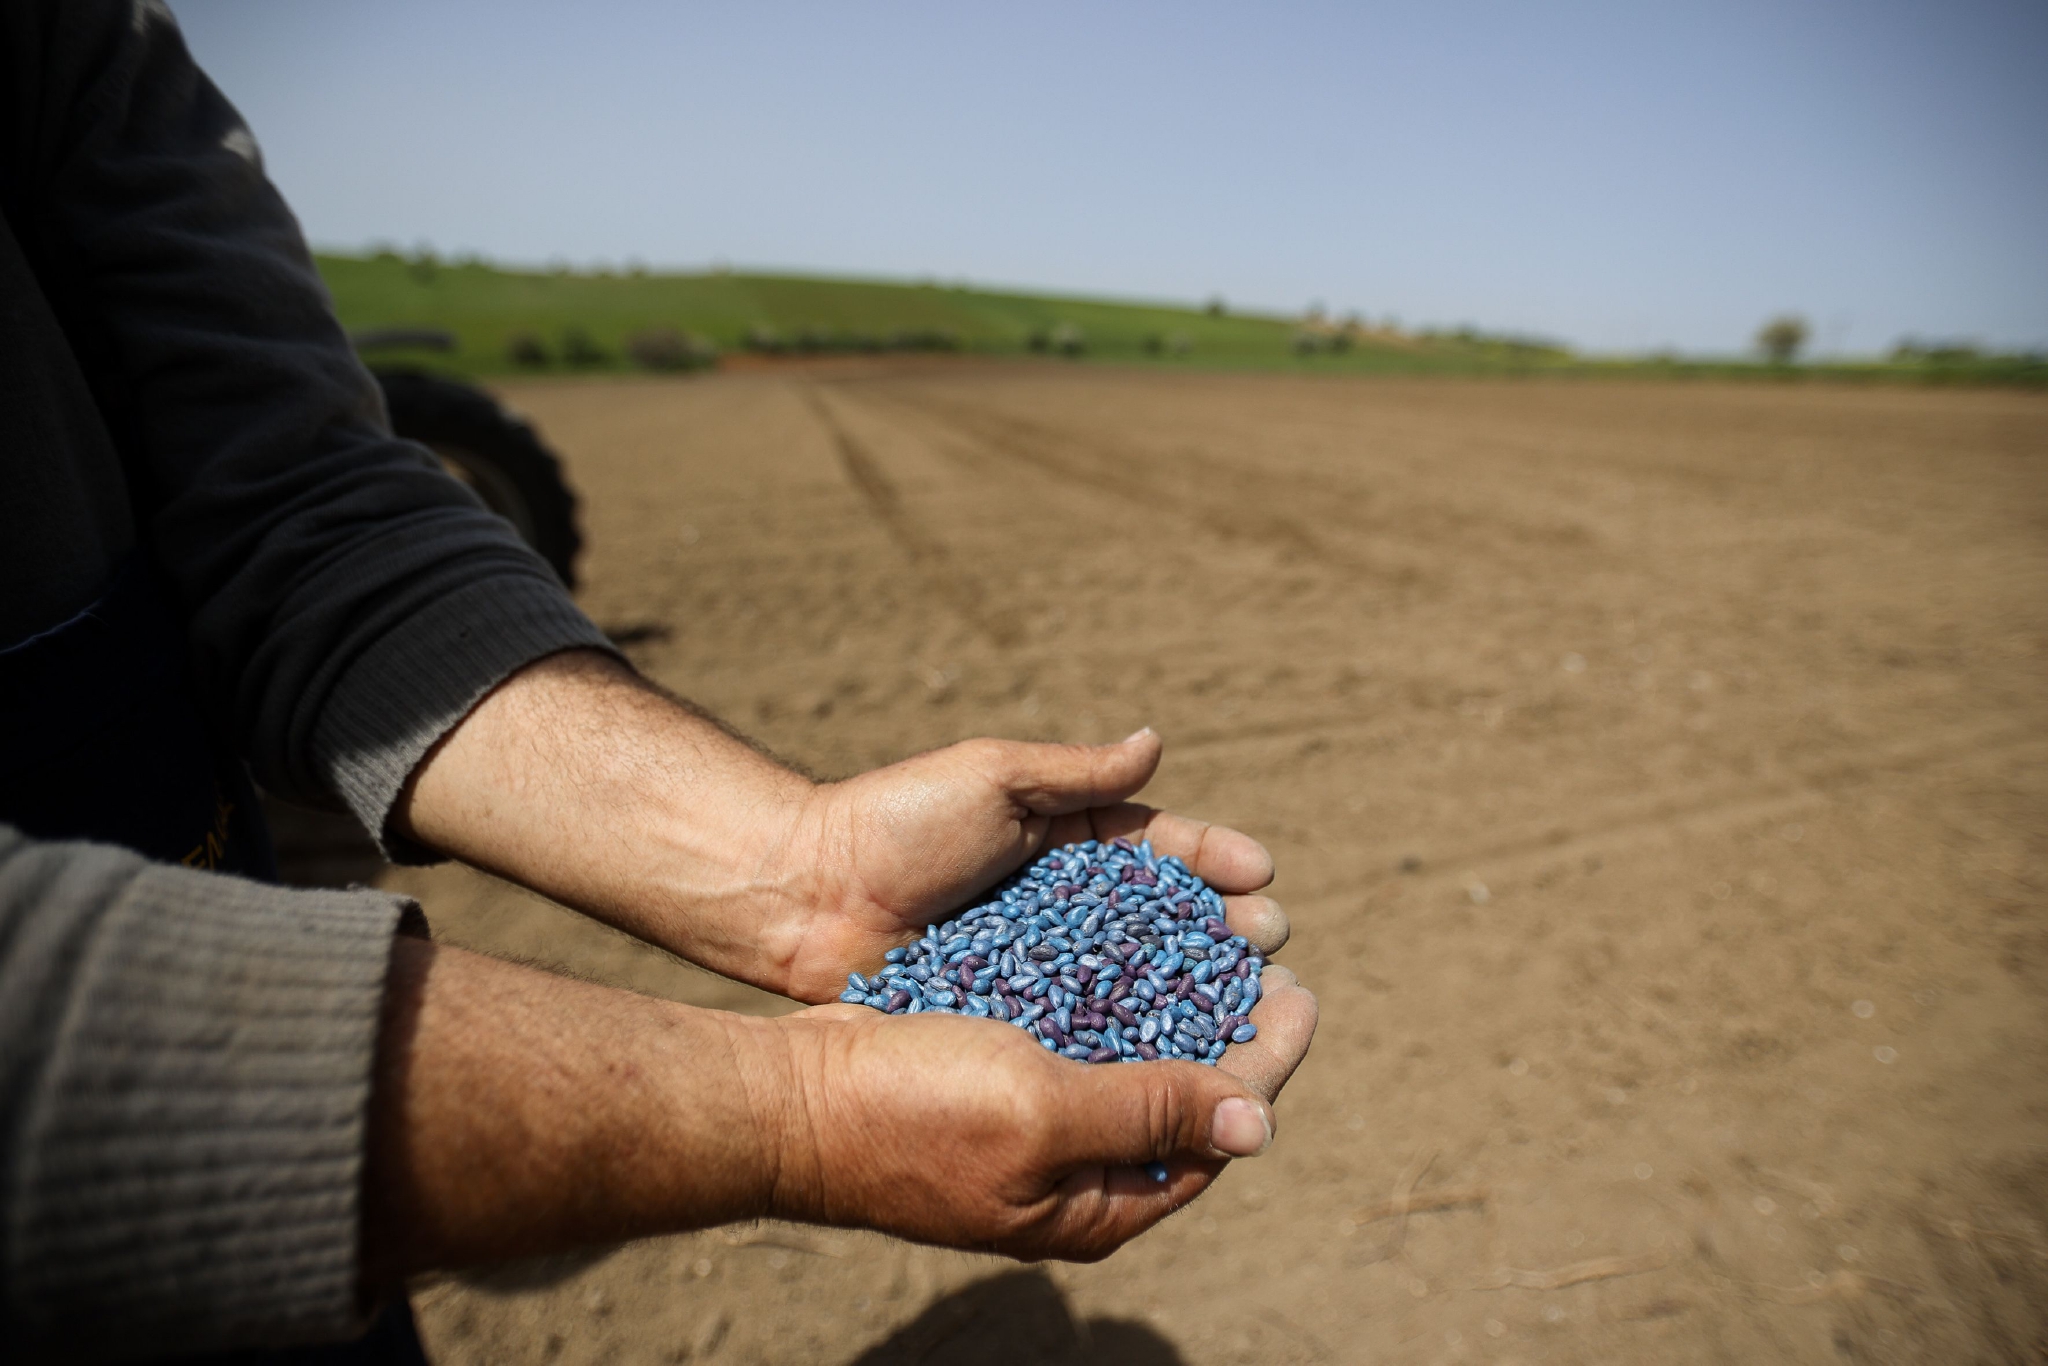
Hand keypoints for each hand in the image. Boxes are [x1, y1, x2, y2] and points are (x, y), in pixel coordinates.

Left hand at [760, 729, 1291, 1001]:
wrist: (804, 895)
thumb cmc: (895, 822)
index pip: (1158, 845)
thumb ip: (1076, 773)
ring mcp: (1042, 962)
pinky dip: (1134, 1038)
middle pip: (1164, 916)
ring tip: (1247, 1001)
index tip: (1260, 876)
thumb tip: (1156, 743)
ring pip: (1136, 976)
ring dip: (1196, 987)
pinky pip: (1083, 1026)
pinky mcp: (1012, 1012)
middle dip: (1223, 927)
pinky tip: (1181, 1055)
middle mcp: (1064, 902)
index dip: (1212, 859)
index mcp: (1065, 837)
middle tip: (1269, 943)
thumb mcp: (992, 777)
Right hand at [770, 957, 1316, 1258]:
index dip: (1263, 1065)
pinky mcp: (993, 1074)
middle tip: (1267, 955)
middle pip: (1179, 1097)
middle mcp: (1070, 1171)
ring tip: (1212, 935)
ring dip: (1174, 998)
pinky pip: (1074, 1030)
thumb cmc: (911, 1110)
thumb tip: (1260, 1124)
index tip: (1298, 995)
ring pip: (1128, 1056)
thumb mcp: (1042, 1111)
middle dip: (1229, 1028)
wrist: (789, 1096)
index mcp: (1095, 1204)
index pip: (1213, 1136)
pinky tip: (1129, 938)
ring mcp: (1030, 1124)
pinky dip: (1109, 987)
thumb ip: (1148, 1110)